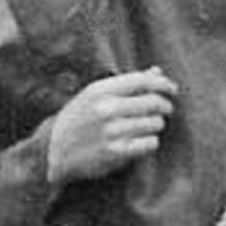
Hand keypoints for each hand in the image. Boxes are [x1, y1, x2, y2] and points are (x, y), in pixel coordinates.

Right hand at [47, 68, 176, 186]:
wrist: (53, 150)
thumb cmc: (79, 118)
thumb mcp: (96, 95)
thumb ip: (127, 84)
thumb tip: (158, 72)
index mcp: (101, 90)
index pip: (143, 81)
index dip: (164, 84)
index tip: (172, 90)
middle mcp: (107, 108)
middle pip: (154, 102)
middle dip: (164, 106)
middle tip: (165, 111)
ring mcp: (111, 131)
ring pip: (155, 123)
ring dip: (156, 125)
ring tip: (148, 127)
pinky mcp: (116, 153)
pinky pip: (150, 144)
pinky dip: (150, 142)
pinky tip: (141, 142)